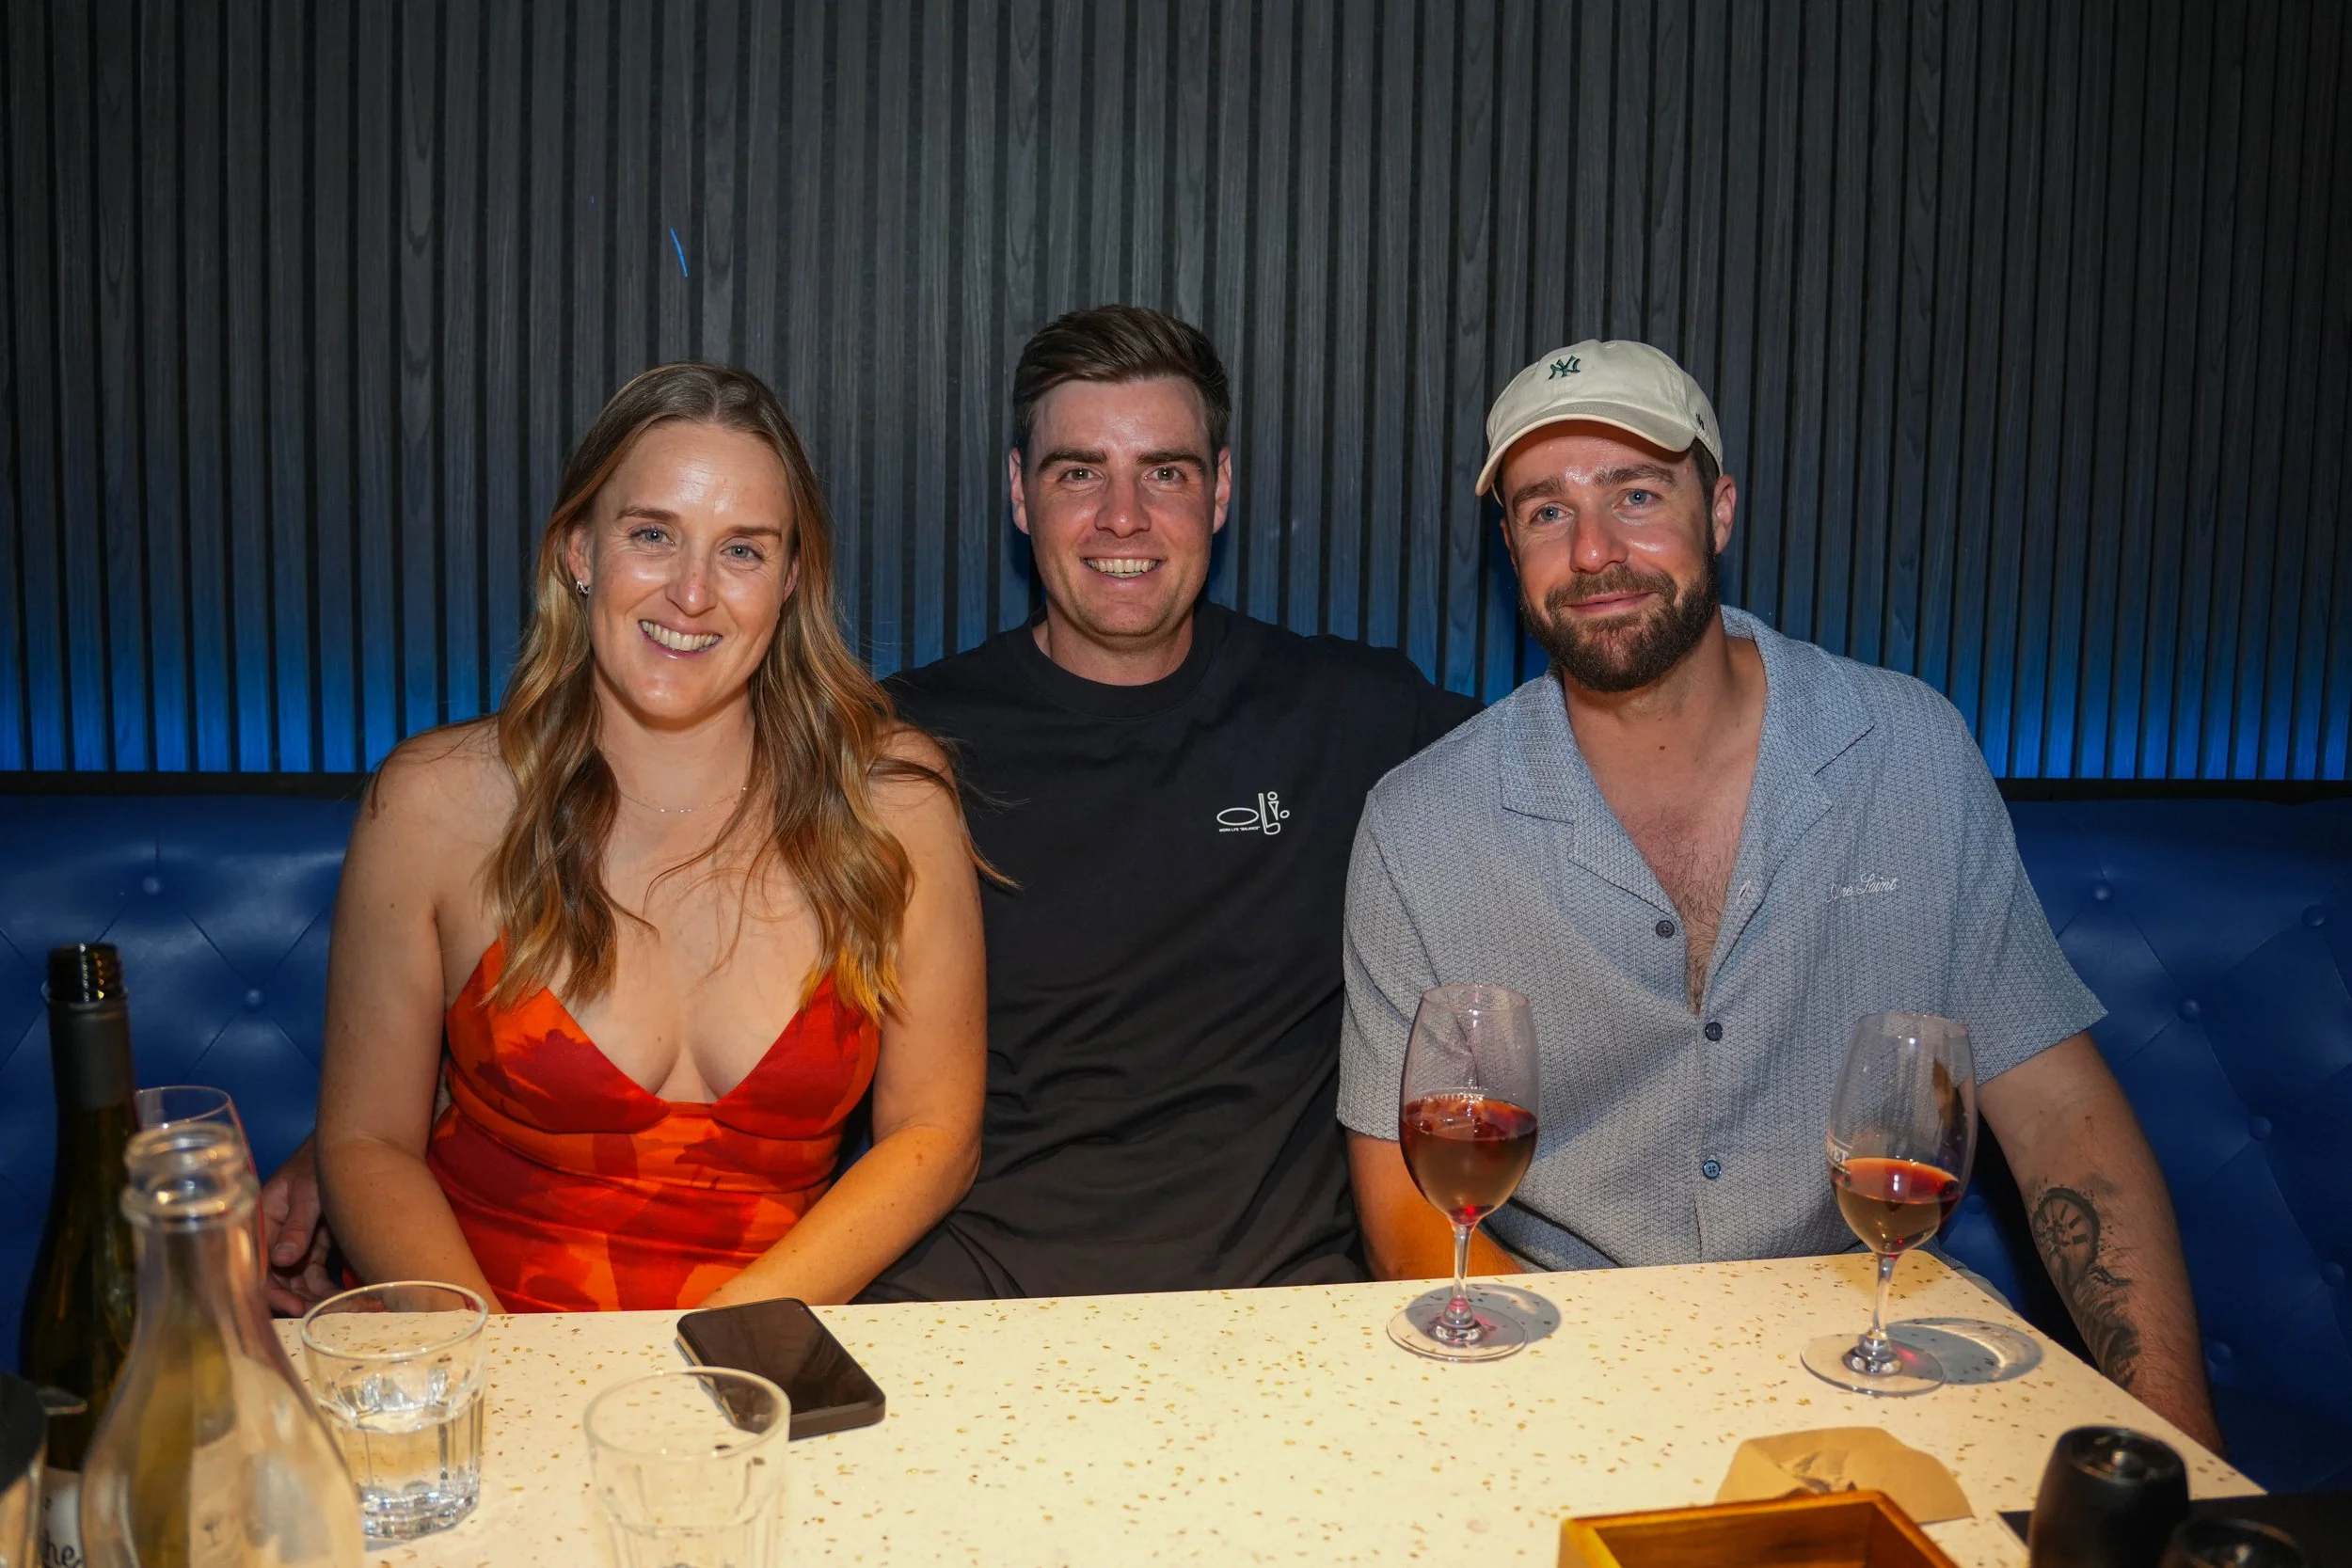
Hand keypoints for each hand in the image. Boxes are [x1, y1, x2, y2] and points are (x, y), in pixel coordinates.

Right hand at [260, 1133, 338, 1314]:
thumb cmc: (323, 1162)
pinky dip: (325, 1287)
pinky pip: (315, 1272)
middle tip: (321, 1316)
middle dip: (296, 1300)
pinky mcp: (315, 1243)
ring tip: (336, 1313)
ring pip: (297, 1280)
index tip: (293, 1308)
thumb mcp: (309, 1191)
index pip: (256, 1264)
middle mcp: (274, 1234)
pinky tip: (343, 1300)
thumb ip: (298, 1224)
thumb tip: (282, 1259)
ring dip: (313, 1297)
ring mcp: (295, 1240)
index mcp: (262, 1220)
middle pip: (276, 1278)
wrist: (353, 1145)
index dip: (271, 1291)